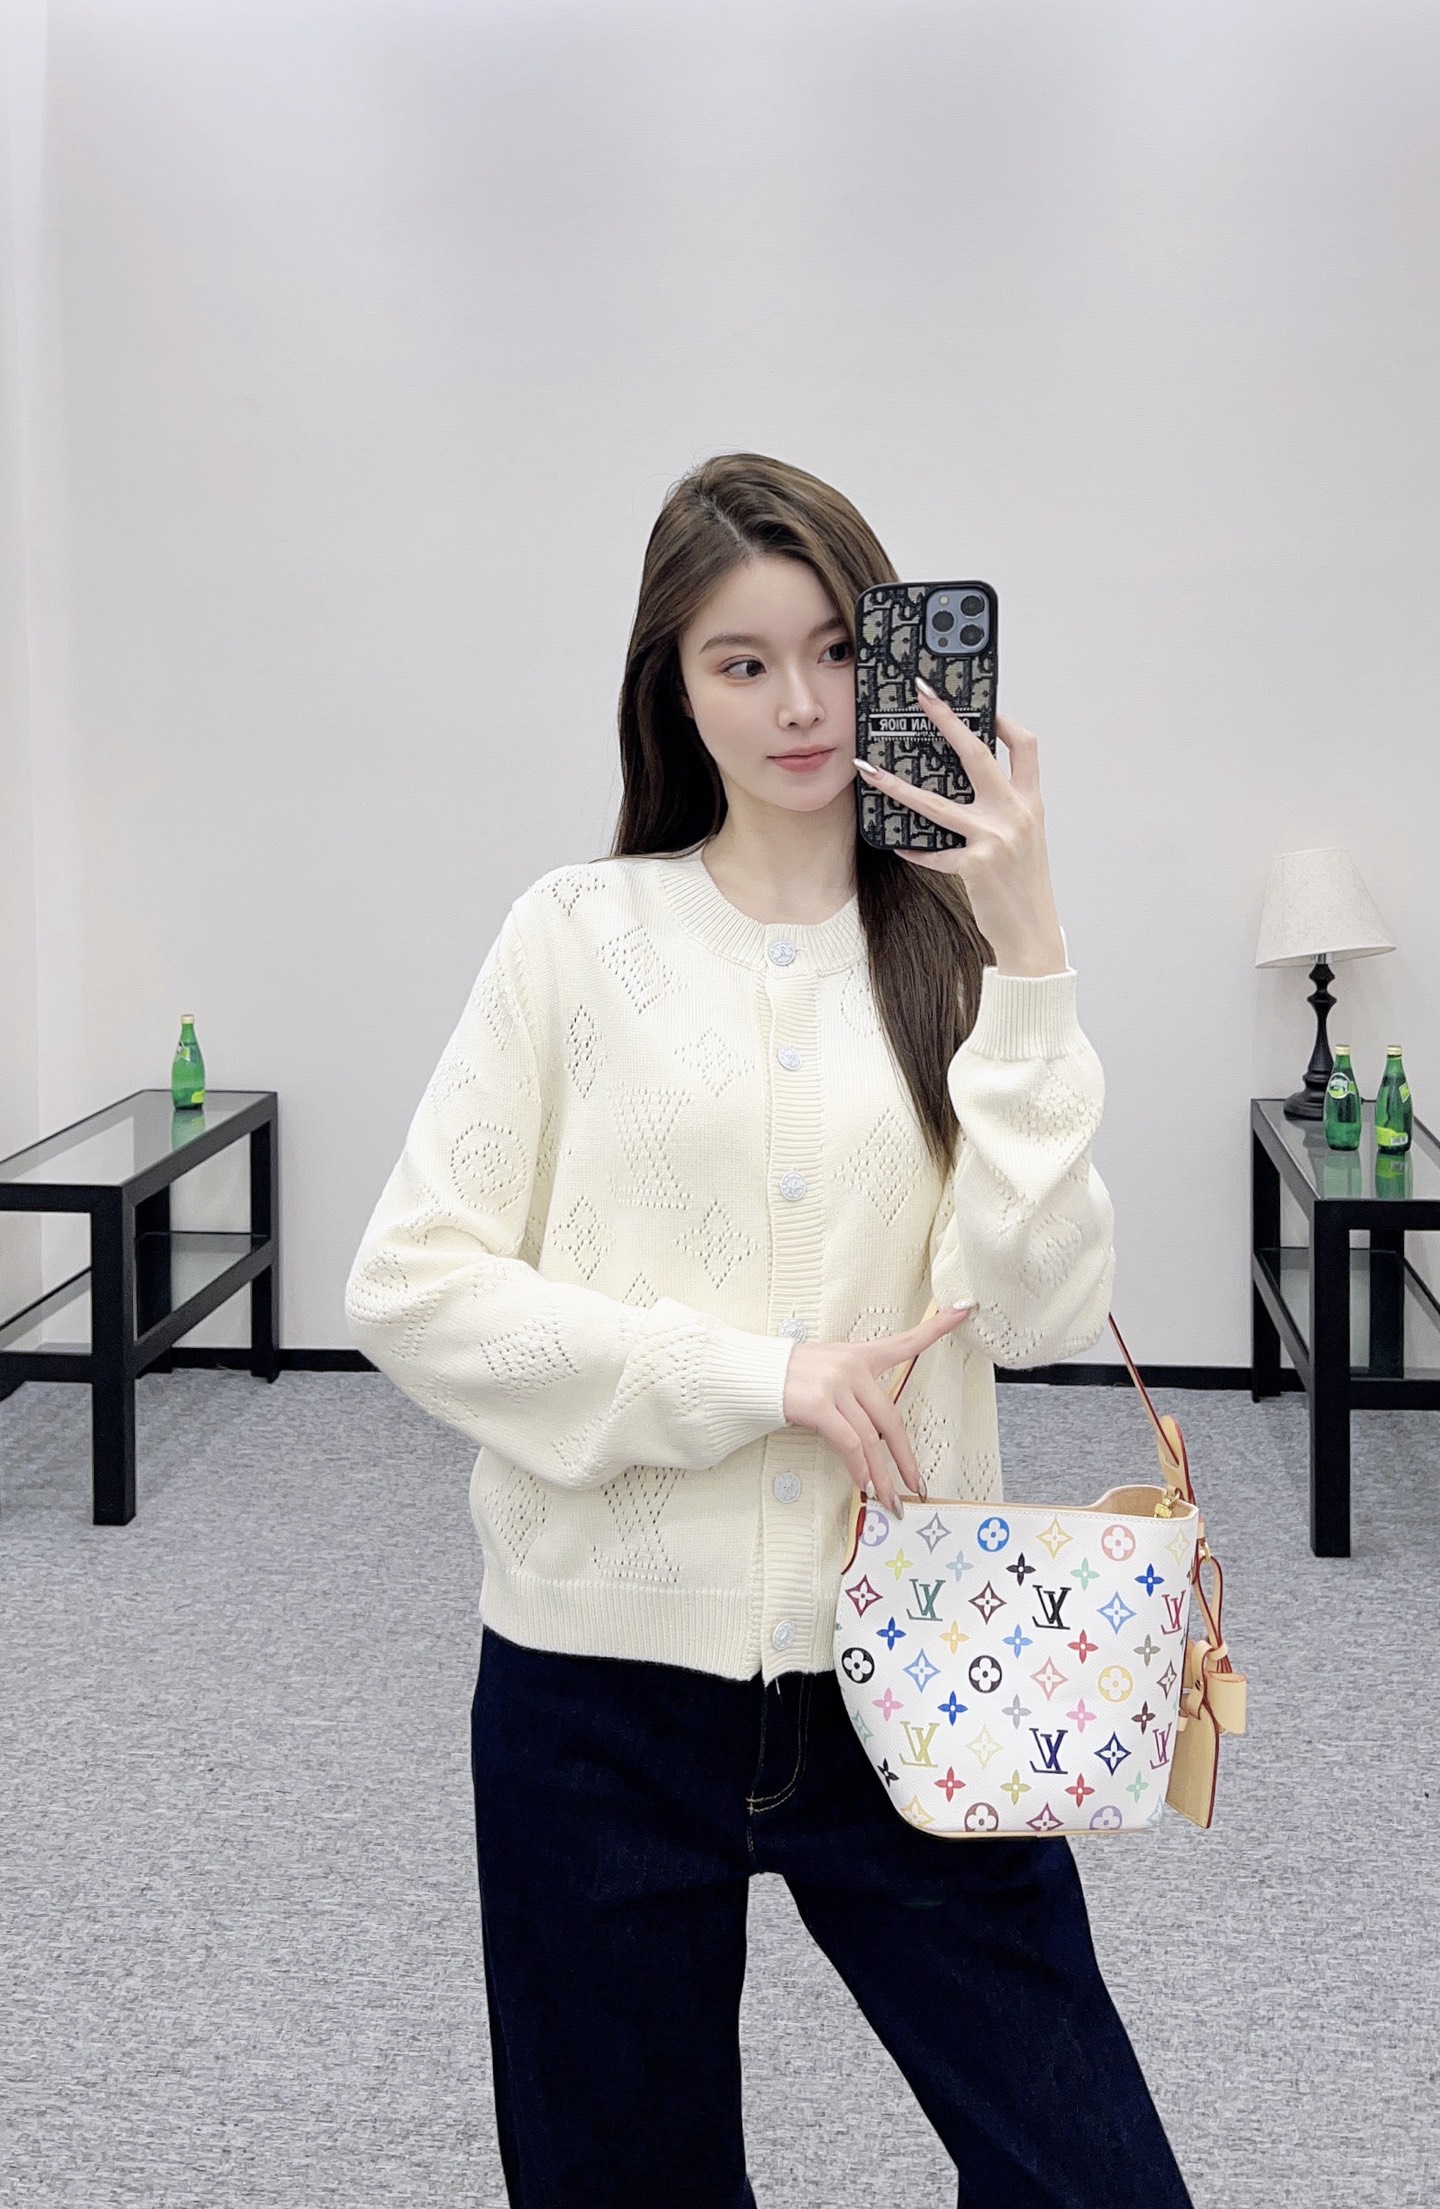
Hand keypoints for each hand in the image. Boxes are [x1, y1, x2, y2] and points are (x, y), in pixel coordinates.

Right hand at [781, 1303, 974, 1512]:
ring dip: (881, 1475)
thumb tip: (873, 1437)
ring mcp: (836, 1385)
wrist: (751, 1373)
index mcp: (859, 1355)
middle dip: (905, 1457)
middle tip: (916, 1484)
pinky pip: (849, 1443)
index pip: (905, 1342)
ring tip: (888, 1499)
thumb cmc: (787, 1376)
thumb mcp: (826, 1371)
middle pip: (891, 1418)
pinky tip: (863, 1483)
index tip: (963, 1309)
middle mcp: (852, 1368)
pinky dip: (858, 1467)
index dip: (936, 1327)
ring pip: (871, 1438)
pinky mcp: (820, 1404)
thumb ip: (854, 1394)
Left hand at [854, 685, 1065, 976]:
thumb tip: (966, 784)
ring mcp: (995, 839)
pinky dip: (914, 850)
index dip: (1004, 721)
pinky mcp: (975, 867)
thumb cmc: (1023, 884)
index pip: (1025, 746)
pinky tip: (899, 845)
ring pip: (936, 804)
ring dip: (897, 787)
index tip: (984, 705)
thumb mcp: (1024, 839)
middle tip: (922, 695)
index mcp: (1030, 803)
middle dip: (947, 720)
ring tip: (869, 771)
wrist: (1032, 933)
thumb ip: (1003, 809)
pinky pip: (932, 853)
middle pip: (977, 754)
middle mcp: (1015, 814)